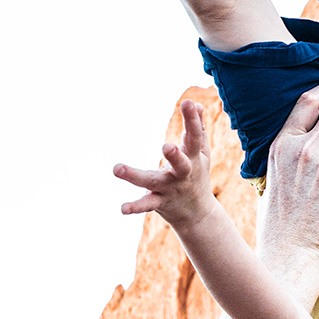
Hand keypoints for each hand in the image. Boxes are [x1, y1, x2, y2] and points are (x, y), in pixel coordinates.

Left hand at [113, 99, 213, 229]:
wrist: (198, 214)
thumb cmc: (198, 174)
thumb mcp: (201, 153)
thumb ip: (198, 128)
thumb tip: (196, 104)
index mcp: (194, 158)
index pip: (194, 137)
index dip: (192, 120)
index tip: (187, 103)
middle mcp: (183, 174)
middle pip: (181, 164)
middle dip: (175, 156)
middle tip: (166, 146)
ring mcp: (170, 189)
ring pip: (152, 182)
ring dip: (135, 176)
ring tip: (117, 169)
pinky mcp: (159, 202)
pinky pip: (147, 204)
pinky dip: (135, 207)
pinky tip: (122, 208)